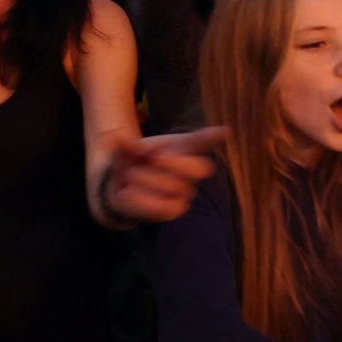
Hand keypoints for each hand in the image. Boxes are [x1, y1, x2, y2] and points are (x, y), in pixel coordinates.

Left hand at [103, 127, 224, 223]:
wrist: (122, 184)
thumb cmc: (134, 160)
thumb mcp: (127, 149)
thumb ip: (124, 144)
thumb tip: (116, 137)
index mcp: (181, 149)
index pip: (200, 142)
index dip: (212, 138)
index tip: (225, 131)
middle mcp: (188, 172)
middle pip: (198, 168)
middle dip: (172, 163)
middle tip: (152, 159)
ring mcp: (184, 193)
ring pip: (174, 186)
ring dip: (145, 179)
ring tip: (132, 175)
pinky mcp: (173, 210)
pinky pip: (160, 206)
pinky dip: (139, 197)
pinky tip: (130, 191)